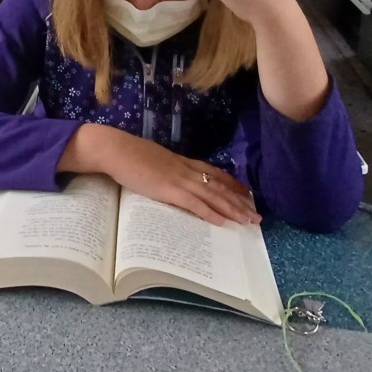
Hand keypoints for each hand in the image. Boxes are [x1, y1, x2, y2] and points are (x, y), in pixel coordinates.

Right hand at [61, 124, 259, 226]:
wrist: (115, 149)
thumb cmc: (127, 153)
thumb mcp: (152, 159)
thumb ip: (163, 167)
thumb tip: (165, 176)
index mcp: (181, 161)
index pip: (213, 172)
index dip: (231, 184)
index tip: (246, 192)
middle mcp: (186, 169)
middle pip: (219, 186)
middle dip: (239, 201)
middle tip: (256, 215)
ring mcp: (179, 179)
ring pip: (213, 195)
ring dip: (233, 209)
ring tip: (249, 221)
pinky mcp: (169, 190)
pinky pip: (195, 204)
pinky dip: (210, 213)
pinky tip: (222, 222)